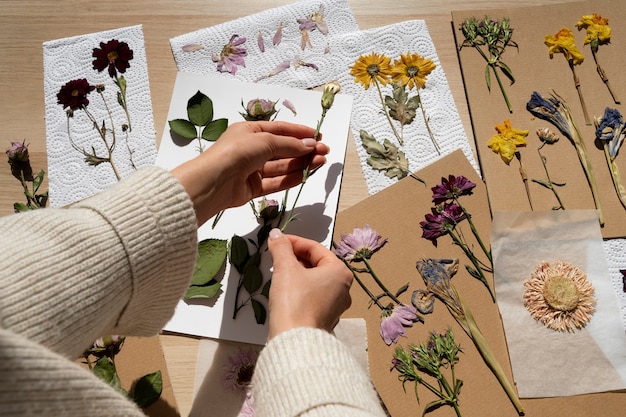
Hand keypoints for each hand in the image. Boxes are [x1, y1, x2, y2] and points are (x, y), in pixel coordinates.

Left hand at [171, 121, 328, 224]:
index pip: (280, 130)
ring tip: (320, 161)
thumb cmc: (236, 152)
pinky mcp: (253, 188)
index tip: (319, 136)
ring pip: (282, 166)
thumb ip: (289, 144)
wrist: (214, 182)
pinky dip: (291, 178)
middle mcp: (251, 149)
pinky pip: (276, 182)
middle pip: (283, 149)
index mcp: (250, 132)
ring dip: (301, 163)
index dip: (300, 132)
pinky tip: (306, 174)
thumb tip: (311, 145)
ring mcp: (252, 170)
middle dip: (304, 149)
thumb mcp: (265, 141)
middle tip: (324, 151)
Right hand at [266, 229, 351, 339]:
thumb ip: (281, 248)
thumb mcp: (285, 269)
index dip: (294, 242)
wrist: (294, 341)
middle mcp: (343, 289)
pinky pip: (313, 297)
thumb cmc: (294, 303)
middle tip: (277, 255)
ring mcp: (336, 306)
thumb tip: (276, 235)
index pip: (316, 248)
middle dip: (296, 258)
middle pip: (317, 264)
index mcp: (340, 272)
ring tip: (279, 272)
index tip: (278, 241)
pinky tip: (285, 291)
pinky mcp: (325, 319)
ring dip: (297, 273)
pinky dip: (300, 290)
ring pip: (315, 281)